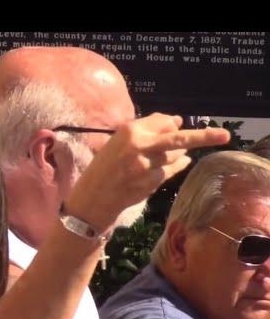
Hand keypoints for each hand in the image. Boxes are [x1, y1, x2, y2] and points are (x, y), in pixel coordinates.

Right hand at [67, 113, 229, 229]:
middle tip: (225, 135)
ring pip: (176, 155)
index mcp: (129, 132)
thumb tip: (177, 122)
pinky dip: (177, 165)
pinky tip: (178, 164)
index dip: (172, 123)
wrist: (93, 196)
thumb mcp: (118, 142)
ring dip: (178, 153)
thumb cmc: (103, 167)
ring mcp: (148, 166)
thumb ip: (146, 131)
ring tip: (163, 155)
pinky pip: (172, 169)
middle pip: (178, 138)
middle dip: (203, 137)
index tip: (178, 123)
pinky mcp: (153, 181)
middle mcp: (141, 146)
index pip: (162, 121)